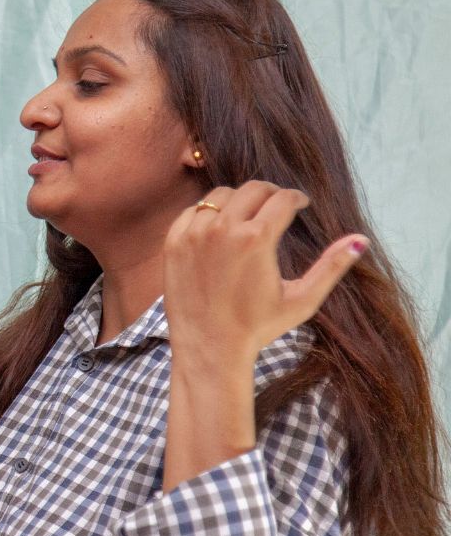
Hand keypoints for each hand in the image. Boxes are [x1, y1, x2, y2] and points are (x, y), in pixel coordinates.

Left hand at [163, 181, 366, 363]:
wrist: (209, 346)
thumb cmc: (258, 327)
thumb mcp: (302, 300)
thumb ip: (331, 267)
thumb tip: (361, 239)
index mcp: (256, 239)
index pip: (282, 198)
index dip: (297, 198)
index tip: (300, 204)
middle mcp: (222, 229)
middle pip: (253, 189)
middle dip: (271, 193)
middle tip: (278, 205)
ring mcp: (193, 234)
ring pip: (220, 195)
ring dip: (239, 199)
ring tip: (250, 214)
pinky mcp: (173, 243)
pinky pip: (193, 211)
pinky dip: (209, 212)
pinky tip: (221, 226)